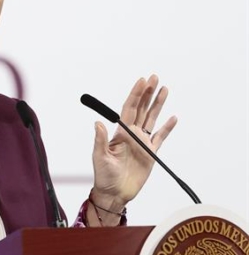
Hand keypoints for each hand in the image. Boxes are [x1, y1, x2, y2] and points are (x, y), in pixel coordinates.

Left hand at [90, 75, 177, 215]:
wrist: (115, 192)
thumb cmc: (104, 175)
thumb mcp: (99, 156)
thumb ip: (100, 139)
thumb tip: (98, 123)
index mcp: (120, 132)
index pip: (129, 108)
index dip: (135, 94)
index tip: (141, 81)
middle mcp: (132, 133)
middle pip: (141, 109)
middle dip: (148, 93)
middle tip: (154, 77)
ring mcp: (142, 142)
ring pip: (152, 118)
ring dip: (158, 104)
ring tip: (164, 89)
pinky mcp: (151, 153)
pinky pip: (161, 137)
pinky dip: (167, 128)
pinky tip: (172, 117)